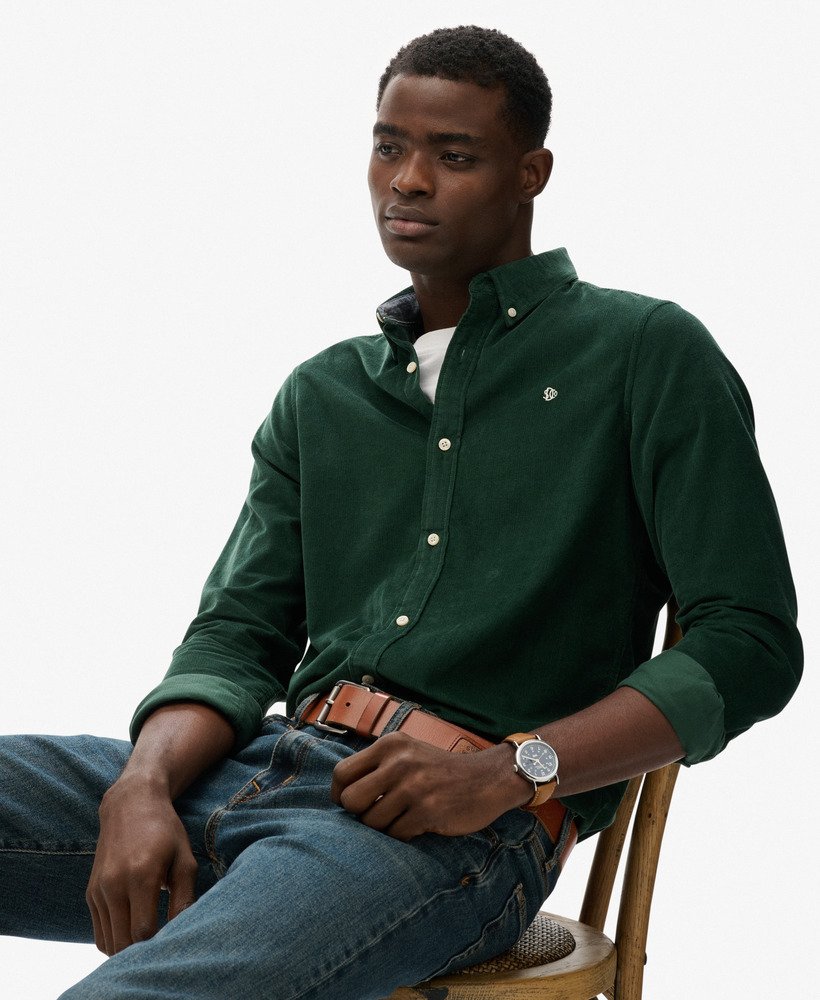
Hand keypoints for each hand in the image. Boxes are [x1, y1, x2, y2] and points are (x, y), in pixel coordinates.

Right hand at [85, 776, 197, 954]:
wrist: (131, 804)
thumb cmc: (165, 830)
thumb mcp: (184, 857)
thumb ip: (185, 896)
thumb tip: (183, 929)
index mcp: (141, 875)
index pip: (143, 931)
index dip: (159, 942)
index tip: (173, 936)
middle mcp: (114, 884)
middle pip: (123, 943)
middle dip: (143, 950)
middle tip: (162, 939)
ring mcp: (99, 889)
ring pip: (108, 943)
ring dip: (127, 948)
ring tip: (149, 936)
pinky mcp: (91, 892)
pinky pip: (99, 934)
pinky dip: (115, 939)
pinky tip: (133, 928)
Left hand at [330, 731, 529, 841]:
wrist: (488, 778)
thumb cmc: (440, 770)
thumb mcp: (408, 752)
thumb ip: (377, 765)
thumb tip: (340, 793)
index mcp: (390, 745)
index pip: (341, 773)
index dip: (340, 794)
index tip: (350, 804)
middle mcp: (399, 762)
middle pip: (350, 801)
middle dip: (360, 814)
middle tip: (377, 814)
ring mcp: (414, 787)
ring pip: (372, 823)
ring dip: (384, 828)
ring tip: (402, 818)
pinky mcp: (428, 811)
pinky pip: (396, 835)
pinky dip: (403, 836)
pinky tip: (417, 826)